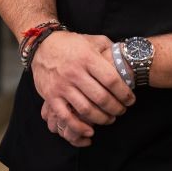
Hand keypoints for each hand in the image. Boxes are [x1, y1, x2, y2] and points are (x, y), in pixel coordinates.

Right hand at [31, 32, 134, 146]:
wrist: (41, 45)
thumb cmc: (70, 44)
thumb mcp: (90, 39)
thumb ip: (107, 47)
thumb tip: (124, 57)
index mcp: (87, 57)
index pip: (111, 80)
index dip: (124, 93)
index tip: (130, 100)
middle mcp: (75, 72)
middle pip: (101, 98)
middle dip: (116, 108)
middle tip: (122, 111)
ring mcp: (62, 85)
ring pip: (86, 110)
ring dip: (102, 119)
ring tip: (110, 118)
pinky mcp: (51, 96)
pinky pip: (66, 117)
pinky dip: (79, 127)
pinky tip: (90, 130)